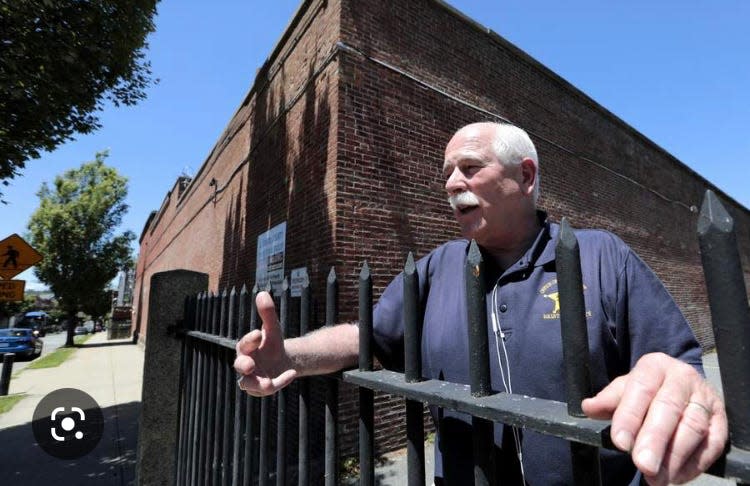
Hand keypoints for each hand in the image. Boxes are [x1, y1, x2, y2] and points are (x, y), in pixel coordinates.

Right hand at [234, 291, 296, 395]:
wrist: (280, 361)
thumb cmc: (271, 343)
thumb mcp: (273, 328)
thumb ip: (268, 314)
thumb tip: (263, 293)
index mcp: (246, 347)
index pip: (244, 344)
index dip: (249, 340)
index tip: (258, 334)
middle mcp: (245, 363)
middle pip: (239, 366)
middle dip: (243, 365)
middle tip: (250, 365)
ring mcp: (251, 378)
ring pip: (247, 384)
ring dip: (257, 384)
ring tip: (268, 383)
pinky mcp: (260, 389)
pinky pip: (267, 389)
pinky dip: (280, 382)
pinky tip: (292, 373)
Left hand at [582, 352, 727, 484]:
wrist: (679, 385)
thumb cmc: (646, 390)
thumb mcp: (624, 389)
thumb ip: (608, 400)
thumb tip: (588, 407)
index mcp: (654, 366)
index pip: (640, 390)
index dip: (630, 417)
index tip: (620, 442)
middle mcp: (682, 378)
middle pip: (669, 409)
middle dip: (655, 440)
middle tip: (643, 465)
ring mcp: (705, 398)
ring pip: (692, 428)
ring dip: (674, 457)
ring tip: (656, 479)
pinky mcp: (721, 420)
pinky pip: (712, 444)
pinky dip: (694, 464)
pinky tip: (676, 477)